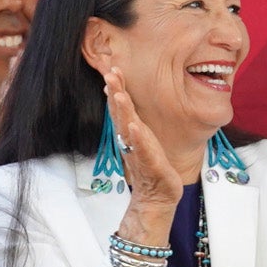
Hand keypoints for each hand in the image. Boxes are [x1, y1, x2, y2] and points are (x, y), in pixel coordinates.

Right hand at [103, 70, 190, 239]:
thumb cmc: (150, 167)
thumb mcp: (140, 138)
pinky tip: (134, 127)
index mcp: (130, 132)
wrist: (156, 197)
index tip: (111, 68)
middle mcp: (131, 140)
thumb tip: (117, 96)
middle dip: (115, 93)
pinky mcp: (150, 164)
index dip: (116, 87)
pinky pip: (142, 149)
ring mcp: (138, 152)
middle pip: (120, 113)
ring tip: (119, 94)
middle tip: (109, 74)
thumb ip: (129, 118)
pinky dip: (136, 138)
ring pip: (128, 128)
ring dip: (123, 111)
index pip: (120, 106)